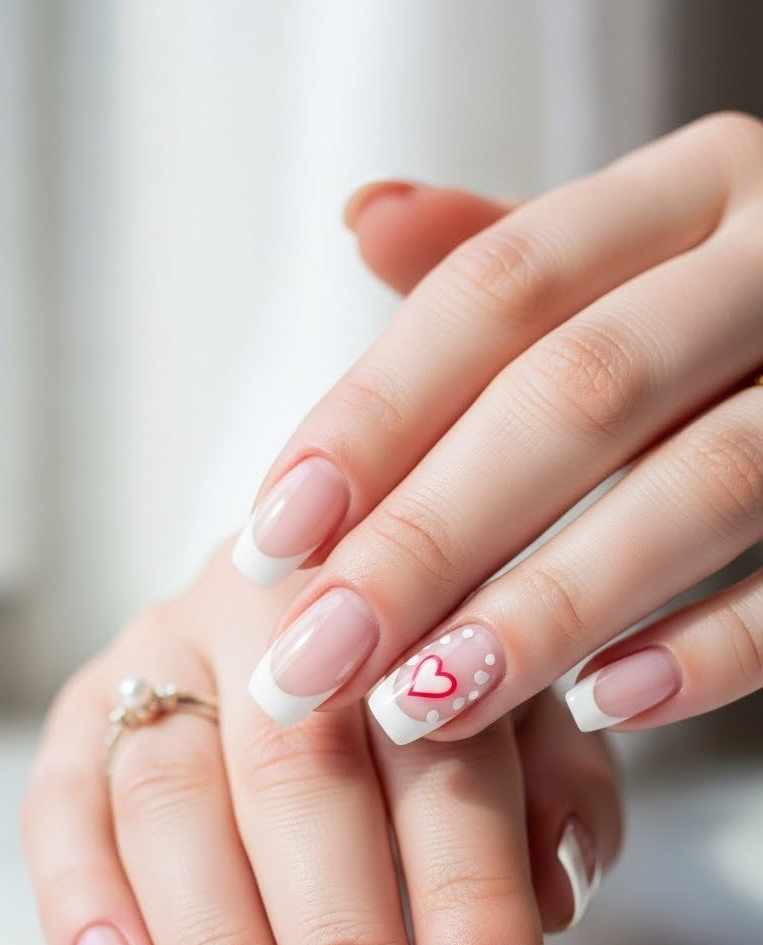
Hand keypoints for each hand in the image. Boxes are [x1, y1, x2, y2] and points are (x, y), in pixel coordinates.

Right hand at [21, 546, 621, 944]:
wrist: (332, 588)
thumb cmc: (441, 680)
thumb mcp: (535, 711)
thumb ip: (561, 788)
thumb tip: (554, 896)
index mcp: (416, 605)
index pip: (445, 760)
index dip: (470, 905)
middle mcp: (279, 614)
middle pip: (298, 780)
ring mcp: (170, 651)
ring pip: (172, 801)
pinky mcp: (91, 701)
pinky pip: (63, 800)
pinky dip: (84, 902)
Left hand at [234, 112, 762, 744]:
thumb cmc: (729, 317)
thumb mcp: (630, 256)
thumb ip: (505, 254)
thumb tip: (365, 219)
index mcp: (693, 193)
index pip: (502, 291)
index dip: (378, 414)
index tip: (274, 534)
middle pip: (581, 393)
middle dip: (434, 535)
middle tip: (320, 655)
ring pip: (699, 488)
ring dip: (550, 606)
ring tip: (430, 698)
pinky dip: (711, 647)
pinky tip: (607, 705)